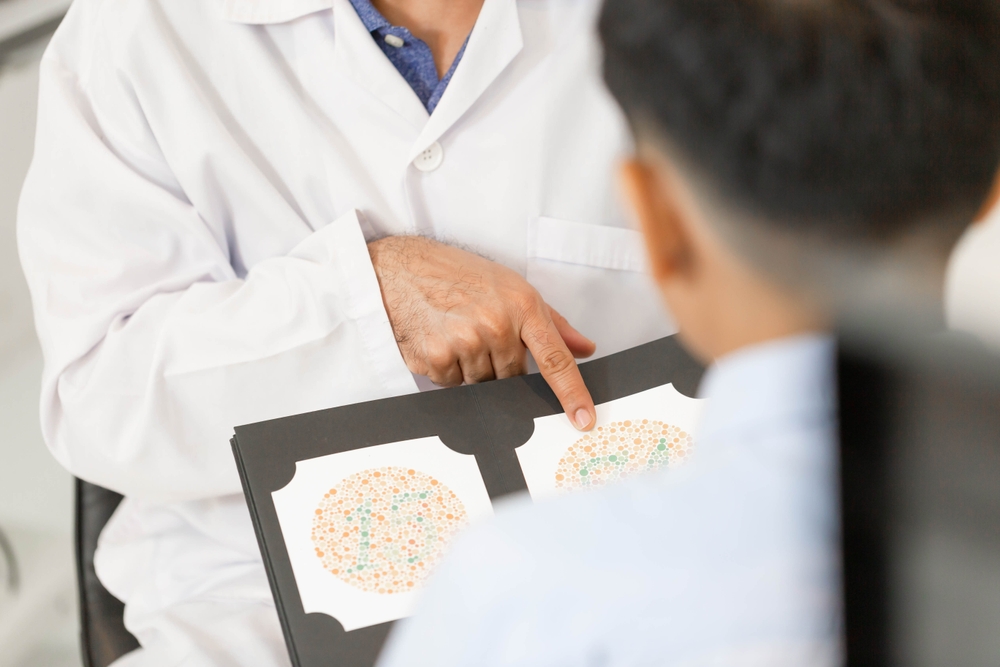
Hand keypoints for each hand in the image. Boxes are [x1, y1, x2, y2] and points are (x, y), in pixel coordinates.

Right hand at [368, 236, 596, 429]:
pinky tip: (439, 340)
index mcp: (522, 305)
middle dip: (500, 364)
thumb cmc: (459, 275)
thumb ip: (553, 322)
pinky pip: (453, 385)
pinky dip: (448, 370)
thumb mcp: (512, 287)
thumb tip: (584, 348)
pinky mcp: (436, 357)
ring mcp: (466, 342)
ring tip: (456, 331)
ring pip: (483, 384)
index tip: (584, 419)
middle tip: (480, 333)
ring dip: (472, 368)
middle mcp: (497, 325)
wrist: (402, 269)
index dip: (572, 393)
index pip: (556, 359)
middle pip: (513, 377)